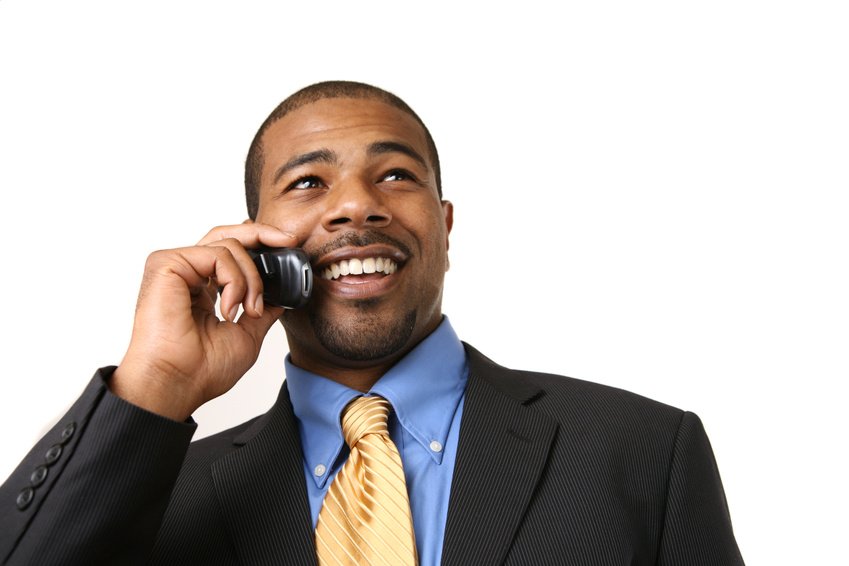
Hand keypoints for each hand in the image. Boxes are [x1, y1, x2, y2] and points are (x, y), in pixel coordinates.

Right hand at [111, 223, 297, 420]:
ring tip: (248, 310)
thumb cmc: (201, 370)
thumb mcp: (247, 335)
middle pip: (228, 236)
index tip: (288, 244)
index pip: (231, 252)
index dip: (260, 243)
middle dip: (263, 234)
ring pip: (229, 245)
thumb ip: (262, 310)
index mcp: (200, 288)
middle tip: (289, 240)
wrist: (177, 384)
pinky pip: (217, 254)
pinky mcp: (167, 264)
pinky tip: (230, 308)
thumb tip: (281, 296)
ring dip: (251, 279)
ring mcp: (175, 266)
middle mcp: (187, 274)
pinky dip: (234, 279)